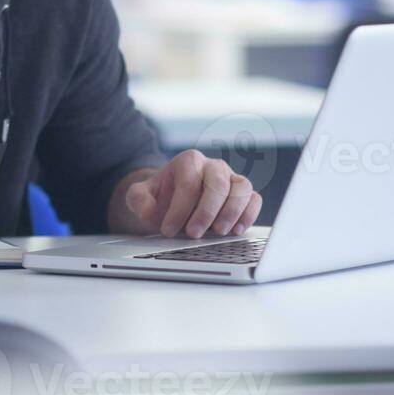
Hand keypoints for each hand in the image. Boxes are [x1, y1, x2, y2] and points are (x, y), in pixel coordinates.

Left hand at [123, 150, 261, 237]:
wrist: (172, 201)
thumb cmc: (160, 198)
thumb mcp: (140, 196)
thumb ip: (138, 199)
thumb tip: (149, 211)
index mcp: (188, 161)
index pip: (189, 182)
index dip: (179, 209)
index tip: (168, 229)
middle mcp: (213, 166)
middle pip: (218, 183)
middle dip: (206, 211)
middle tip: (193, 233)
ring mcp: (231, 178)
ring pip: (242, 188)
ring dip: (232, 212)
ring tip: (218, 232)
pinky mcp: (244, 194)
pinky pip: (255, 199)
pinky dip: (249, 214)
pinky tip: (236, 231)